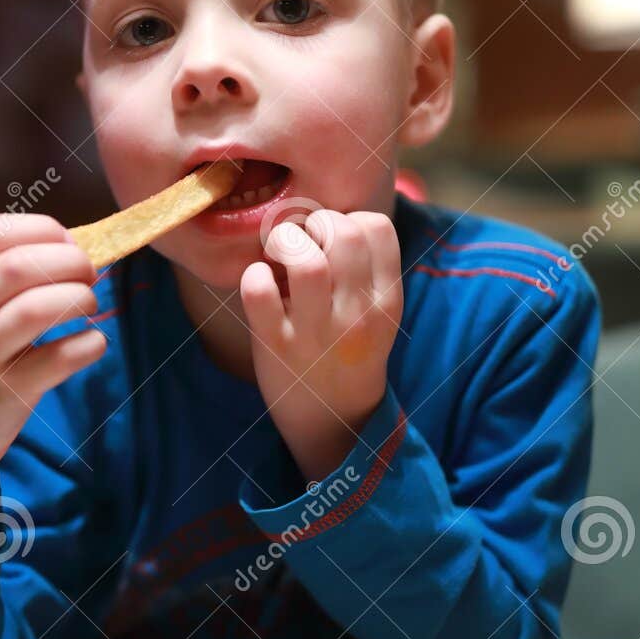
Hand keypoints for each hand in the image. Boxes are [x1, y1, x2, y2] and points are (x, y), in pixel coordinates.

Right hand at [0, 213, 103, 575]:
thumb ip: (3, 279)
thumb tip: (77, 246)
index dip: (41, 229)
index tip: (69, 242)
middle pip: (17, 267)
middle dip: (68, 260)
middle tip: (91, 273)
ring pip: (35, 309)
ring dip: (79, 298)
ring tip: (90, 304)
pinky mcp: (5, 394)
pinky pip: (58, 358)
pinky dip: (89, 344)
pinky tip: (94, 342)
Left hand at [240, 208, 402, 484]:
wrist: (333, 424)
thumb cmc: (348, 354)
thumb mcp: (376, 313)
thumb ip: (364, 269)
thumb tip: (329, 214)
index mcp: (386, 301)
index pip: (376, 227)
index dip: (346, 219)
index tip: (328, 238)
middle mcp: (356, 315)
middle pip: (344, 234)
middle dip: (314, 223)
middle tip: (299, 242)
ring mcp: (316, 333)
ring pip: (305, 261)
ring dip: (285, 244)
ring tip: (278, 257)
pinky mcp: (276, 347)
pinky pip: (259, 292)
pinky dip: (253, 276)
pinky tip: (259, 284)